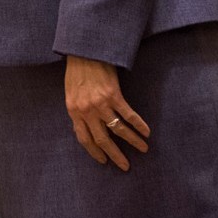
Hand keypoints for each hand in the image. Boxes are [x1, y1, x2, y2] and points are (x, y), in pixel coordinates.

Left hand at [64, 54, 150, 171]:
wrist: (84, 51)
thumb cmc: (77, 71)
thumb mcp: (71, 93)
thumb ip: (79, 109)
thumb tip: (87, 124)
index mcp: (74, 111)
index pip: (84, 138)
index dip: (94, 151)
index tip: (103, 160)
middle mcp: (86, 111)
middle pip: (102, 139)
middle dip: (114, 155)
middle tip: (125, 166)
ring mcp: (100, 104)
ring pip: (118, 129)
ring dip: (132, 141)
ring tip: (143, 149)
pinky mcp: (113, 95)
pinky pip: (128, 114)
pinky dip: (138, 124)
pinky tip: (146, 132)